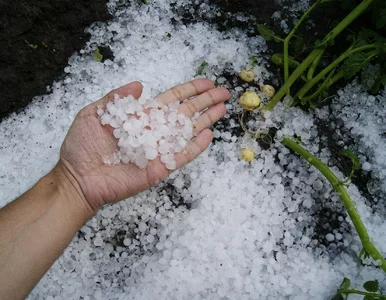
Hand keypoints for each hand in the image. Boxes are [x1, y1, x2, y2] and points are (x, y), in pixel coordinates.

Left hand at [57, 79, 229, 211]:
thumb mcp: (94, 114)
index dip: (190, 90)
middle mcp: (154, 131)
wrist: (77, 178)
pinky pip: (182, 156)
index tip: (207, 83)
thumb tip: (139, 84)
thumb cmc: (82, 146)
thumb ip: (116, 98)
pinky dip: (196, 147)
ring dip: (206, 120)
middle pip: (186, 113)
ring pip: (187, 132)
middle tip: (224, 92)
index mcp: (141, 116)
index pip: (172, 100)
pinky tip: (209, 135)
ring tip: (223, 109)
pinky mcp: (160, 168)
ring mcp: (159, 150)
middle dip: (205, 102)